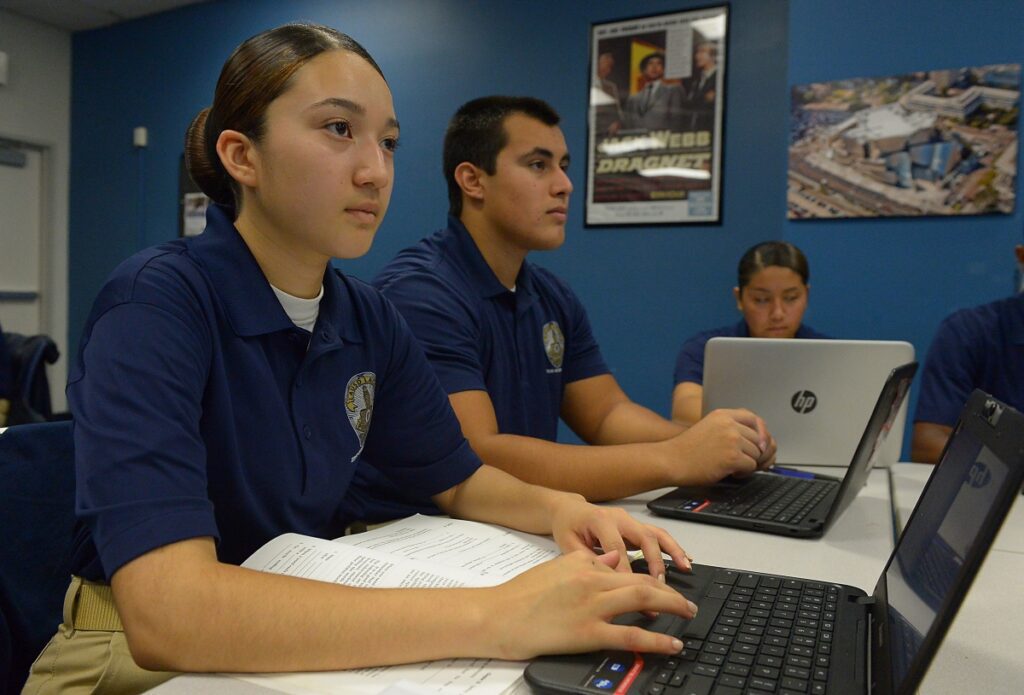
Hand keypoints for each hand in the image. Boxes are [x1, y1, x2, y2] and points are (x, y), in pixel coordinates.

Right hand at [487, 550, 697, 659]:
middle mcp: (592, 581)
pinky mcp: (588, 632)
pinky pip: (631, 634)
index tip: (663, 588)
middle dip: (670, 591)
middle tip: (687, 602)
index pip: (626, 568)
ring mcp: (592, 606)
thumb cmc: (520, 595)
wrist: (497, 615)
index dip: (650, 578)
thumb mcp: (556, 567)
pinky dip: (657, 639)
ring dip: (672, 606)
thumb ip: (587, 562)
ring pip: (643, 599)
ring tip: (687, 615)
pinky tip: (672, 644)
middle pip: (642, 581)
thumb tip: (613, 559)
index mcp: (584, 565)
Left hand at [548, 496, 691, 577]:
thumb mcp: (568, 545)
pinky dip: (672, 547)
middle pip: (643, 538)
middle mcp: (619, 518)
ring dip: (672, 551)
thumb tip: (607, 581)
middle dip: (655, 562)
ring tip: (685, 568)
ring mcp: (629, 520)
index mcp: (600, 521)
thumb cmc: (567, 528)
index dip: (626, 571)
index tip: (633, 594)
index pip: (617, 548)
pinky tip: (685, 559)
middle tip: (662, 585)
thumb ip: (586, 561)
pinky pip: (657, 534)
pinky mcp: (635, 525)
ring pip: (655, 533)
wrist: (568, 509)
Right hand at [664, 408, 773, 484]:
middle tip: (741, 461)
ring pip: (757, 454)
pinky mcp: (732, 457)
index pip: (754, 419)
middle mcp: (729, 424)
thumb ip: (730, 428)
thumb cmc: (687, 449)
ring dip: (748, 463)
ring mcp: (731, 440)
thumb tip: (760, 441)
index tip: (761, 443)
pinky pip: (751, 466)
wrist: (671, 460)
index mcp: (722, 415)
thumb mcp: (709, 428)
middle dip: (753, 453)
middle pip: (758, 440)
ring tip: (731, 466)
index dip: (761, 432)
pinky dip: (744, 473)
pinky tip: (730, 472)